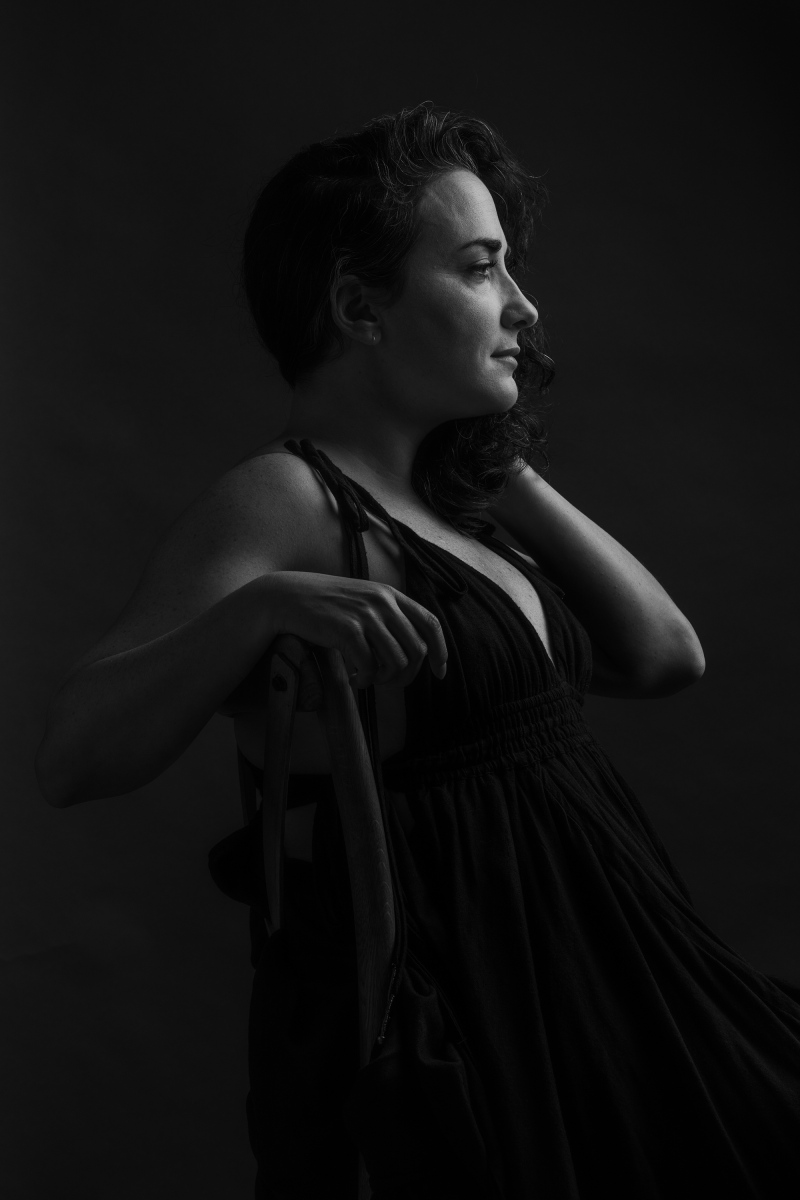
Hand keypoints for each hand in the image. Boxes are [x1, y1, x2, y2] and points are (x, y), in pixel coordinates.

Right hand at [263, 571, 447, 688]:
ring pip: (397, 661)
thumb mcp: (362, 601)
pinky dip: (366, 681)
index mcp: (390, 594)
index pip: (431, 623)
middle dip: (408, 675)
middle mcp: (383, 602)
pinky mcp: (347, 630)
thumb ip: (386, 617)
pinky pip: (371, 667)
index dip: (440, 652)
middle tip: (388, 682)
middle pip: (418, 649)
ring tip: (368, 679)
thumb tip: (411, 652)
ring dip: (385, 680)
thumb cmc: (325, 605)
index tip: (439, 673)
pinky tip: (354, 680)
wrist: (287, 597)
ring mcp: (366, 615)